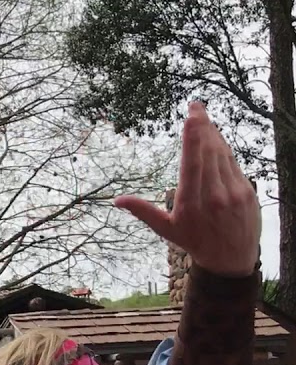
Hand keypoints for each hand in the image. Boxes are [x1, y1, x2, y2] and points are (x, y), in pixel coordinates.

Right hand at [115, 101, 259, 276]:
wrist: (231, 259)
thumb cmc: (194, 242)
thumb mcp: (165, 229)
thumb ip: (142, 211)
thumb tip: (116, 200)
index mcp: (191, 204)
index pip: (192, 164)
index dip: (193, 138)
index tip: (191, 118)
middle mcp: (214, 196)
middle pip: (209, 152)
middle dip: (203, 126)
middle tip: (195, 105)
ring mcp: (234, 192)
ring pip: (223, 154)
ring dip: (213, 133)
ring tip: (203, 117)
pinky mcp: (247, 191)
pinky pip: (233, 163)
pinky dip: (224, 148)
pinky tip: (216, 138)